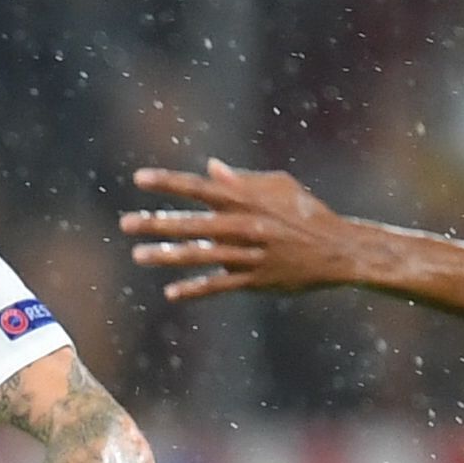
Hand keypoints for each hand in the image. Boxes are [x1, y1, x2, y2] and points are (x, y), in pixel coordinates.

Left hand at [123, 160, 366, 298]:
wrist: (338, 249)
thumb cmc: (306, 213)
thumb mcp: (279, 187)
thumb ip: (241, 180)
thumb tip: (209, 169)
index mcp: (248, 199)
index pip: (200, 188)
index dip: (169, 183)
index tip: (139, 179)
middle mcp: (245, 225)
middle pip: (194, 223)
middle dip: (158, 222)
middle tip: (126, 223)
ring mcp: (249, 254)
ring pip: (202, 255)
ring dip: (168, 255)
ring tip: (139, 255)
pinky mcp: (256, 280)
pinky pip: (221, 285)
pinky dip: (196, 289)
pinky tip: (172, 293)